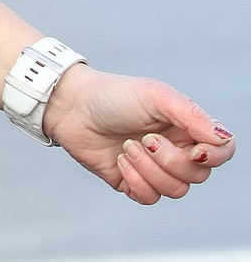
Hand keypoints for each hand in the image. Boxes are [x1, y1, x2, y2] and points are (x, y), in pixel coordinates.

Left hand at [44, 64, 235, 203]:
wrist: (71, 106)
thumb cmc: (113, 95)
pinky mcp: (131, 181)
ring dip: (150, 169)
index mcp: (184, 126)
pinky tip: (120, 160)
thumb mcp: (155, 95)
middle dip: (171, 160)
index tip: (193, 150)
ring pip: (176, 190)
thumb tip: (223, 139)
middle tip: (145, 138)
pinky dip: (136, 181)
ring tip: (127, 146)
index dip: (214, 157)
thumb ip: (191, 116)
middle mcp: (174, 148)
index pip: (221, 151)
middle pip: (198, 175)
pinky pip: (150, 198)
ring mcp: (153, 167)